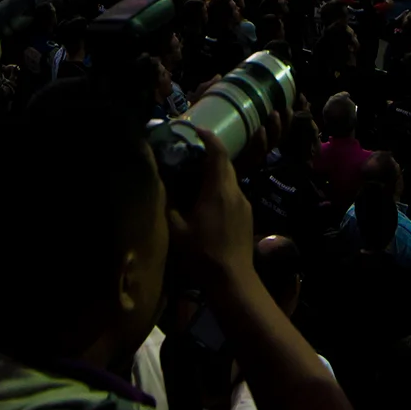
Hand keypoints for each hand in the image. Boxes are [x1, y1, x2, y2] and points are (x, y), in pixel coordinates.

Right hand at [166, 129, 257, 294]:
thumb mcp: (177, 229)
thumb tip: (162, 183)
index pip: (218, 153)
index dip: (208, 137)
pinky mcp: (248, 217)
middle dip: (210, 154)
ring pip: (230, 179)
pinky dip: (221, 189)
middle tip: (191, 153)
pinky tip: (208, 202)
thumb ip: (169, 202)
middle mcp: (235, 192)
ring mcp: (245, 204)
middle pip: (225, 164)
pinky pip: (233, 194)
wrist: (233, 280)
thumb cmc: (203, 254)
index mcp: (218, 189)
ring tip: (196, 177)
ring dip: (215, 173)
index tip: (196, 129)